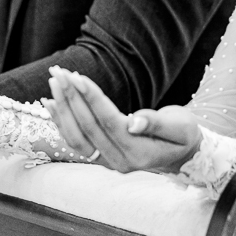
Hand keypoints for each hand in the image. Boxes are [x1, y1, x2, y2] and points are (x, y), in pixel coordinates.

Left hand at [45, 67, 201, 173]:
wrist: (183, 155)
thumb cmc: (184, 135)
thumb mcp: (180, 126)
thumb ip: (157, 123)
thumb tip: (134, 121)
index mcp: (139, 154)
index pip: (109, 122)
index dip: (93, 99)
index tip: (78, 77)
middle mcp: (119, 162)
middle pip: (89, 128)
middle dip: (72, 97)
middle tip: (60, 72)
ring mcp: (108, 163)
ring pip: (77, 136)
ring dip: (63, 107)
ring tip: (54, 81)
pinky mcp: (101, 157)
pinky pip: (76, 141)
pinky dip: (61, 121)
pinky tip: (51, 102)